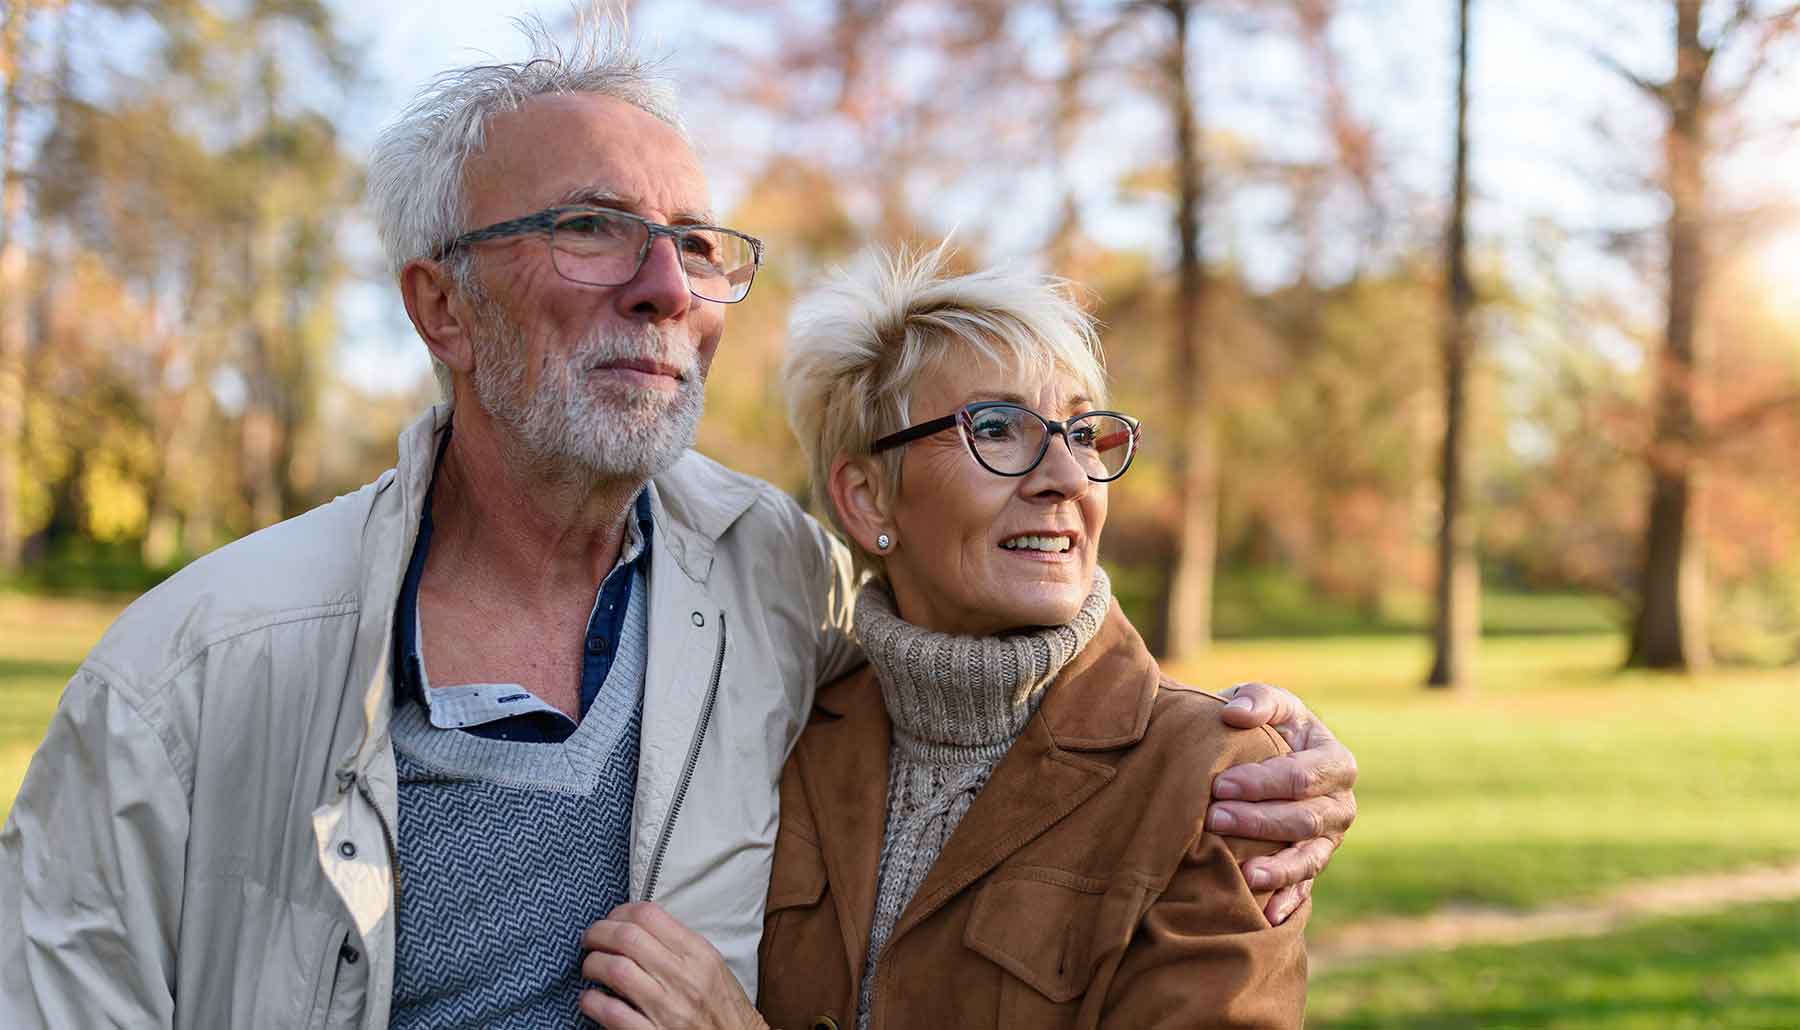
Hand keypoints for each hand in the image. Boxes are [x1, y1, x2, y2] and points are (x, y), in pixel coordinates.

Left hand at [579, 902, 767, 1029]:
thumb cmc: (722, 1006)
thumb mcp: (711, 965)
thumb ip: (678, 944)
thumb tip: (636, 926)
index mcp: (698, 954)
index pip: (649, 915)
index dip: (620, 912)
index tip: (611, 920)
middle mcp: (683, 977)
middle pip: (627, 937)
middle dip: (598, 933)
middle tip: (590, 939)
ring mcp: (667, 1008)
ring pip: (615, 970)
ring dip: (592, 964)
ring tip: (590, 967)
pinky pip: (612, 1013)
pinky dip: (592, 1002)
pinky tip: (590, 999)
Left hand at [1208, 681, 1357, 924]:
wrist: (1263, 758)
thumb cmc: (1263, 726)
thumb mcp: (1266, 704)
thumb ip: (1257, 699)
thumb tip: (1235, 714)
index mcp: (1335, 762)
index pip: (1303, 776)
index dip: (1263, 782)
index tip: (1220, 784)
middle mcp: (1339, 805)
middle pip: (1305, 819)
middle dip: (1259, 821)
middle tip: (1214, 818)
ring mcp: (1328, 841)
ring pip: (1309, 858)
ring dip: (1276, 867)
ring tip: (1245, 875)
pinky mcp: (1312, 866)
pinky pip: (1305, 888)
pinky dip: (1289, 902)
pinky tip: (1268, 917)